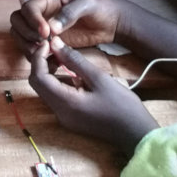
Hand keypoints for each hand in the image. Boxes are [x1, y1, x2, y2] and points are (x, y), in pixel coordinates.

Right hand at [10, 0, 126, 57]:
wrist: (111, 22)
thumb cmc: (101, 7)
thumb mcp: (88, 4)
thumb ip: (69, 13)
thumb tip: (51, 28)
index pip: (29, 8)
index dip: (32, 21)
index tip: (46, 34)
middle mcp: (41, 13)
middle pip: (17, 20)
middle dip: (25, 33)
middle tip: (42, 44)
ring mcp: (43, 28)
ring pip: (20, 35)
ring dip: (26, 45)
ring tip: (44, 53)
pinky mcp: (48, 42)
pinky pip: (32, 48)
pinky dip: (35, 56)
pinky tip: (51, 60)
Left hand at [29, 37, 158, 154]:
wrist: (138, 134)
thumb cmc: (123, 106)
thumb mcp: (99, 78)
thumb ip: (75, 61)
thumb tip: (54, 44)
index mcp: (65, 103)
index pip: (38, 77)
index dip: (39, 57)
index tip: (48, 42)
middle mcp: (59, 112)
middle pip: (38, 84)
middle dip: (42, 63)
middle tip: (55, 48)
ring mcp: (64, 118)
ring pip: (46, 90)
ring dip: (50, 72)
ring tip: (64, 57)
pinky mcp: (71, 119)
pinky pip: (57, 97)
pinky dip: (59, 82)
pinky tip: (74, 73)